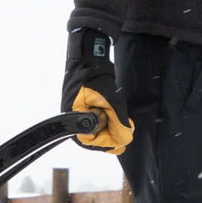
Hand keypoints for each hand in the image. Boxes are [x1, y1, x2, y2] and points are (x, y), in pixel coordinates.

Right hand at [61, 28, 134, 154]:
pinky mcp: (85, 109)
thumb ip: (117, 122)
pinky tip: (117, 119)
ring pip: (97, 129)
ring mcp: (79, 115)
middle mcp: (74, 121)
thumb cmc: (94, 79)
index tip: (123, 142)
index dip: (108, 143)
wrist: (88, 60)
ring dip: (111, 128)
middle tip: (126, 133)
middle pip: (94, 137)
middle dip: (111, 136)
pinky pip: (96, 121)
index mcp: (74, 122)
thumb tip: (125, 139)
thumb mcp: (111, 102)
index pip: (92, 141)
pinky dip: (108, 121)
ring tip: (124, 125)